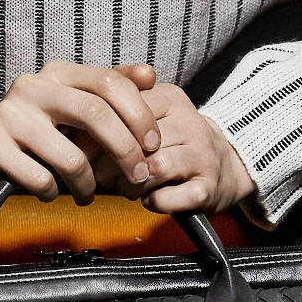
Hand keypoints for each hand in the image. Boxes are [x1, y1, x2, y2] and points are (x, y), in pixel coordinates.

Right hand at [0, 60, 166, 206]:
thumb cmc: (36, 132)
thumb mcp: (72, 106)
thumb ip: (111, 90)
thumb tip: (150, 74)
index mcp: (57, 72)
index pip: (109, 81)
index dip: (139, 114)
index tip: (154, 144)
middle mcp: (32, 87)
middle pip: (95, 113)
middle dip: (125, 150)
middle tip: (137, 177)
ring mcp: (9, 116)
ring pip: (71, 157)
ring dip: (89, 185)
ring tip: (88, 194)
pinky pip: (42, 180)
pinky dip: (54, 193)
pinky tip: (52, 192)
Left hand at [77, 82, 258, 216]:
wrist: (228, 163)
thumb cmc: (175, 141)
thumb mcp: (152, 114)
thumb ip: (118, 110)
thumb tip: (74, 124)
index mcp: (171, 98)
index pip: (125, 110)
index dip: (96, 133)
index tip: (79, 149)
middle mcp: (190, 123)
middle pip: (137, 143)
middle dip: (108, 164)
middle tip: (95, 175)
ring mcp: (202, 155)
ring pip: (154, 168)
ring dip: (130, 185)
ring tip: (124, 188)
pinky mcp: (208, 186)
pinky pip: (172, 197)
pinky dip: (154, 202)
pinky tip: (149, 200)